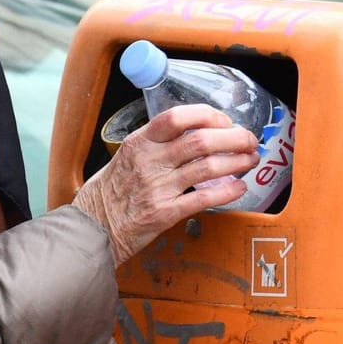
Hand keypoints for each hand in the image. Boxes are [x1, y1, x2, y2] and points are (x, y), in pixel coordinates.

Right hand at [72, 105, 260, 265]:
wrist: (93, 228)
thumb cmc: (110, 193)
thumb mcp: (126, 157)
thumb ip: (156, 144)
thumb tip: (196, 133)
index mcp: (140, 142)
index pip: (177, 117)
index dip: (207, 115)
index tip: (224, 121)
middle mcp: (149, 162)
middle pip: (201, 140)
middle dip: (233, 137)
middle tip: (249, 140)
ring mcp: (157, 188)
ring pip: (207, 167)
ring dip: (236, 161)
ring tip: (250, 160)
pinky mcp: (164, 213)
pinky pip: (203, 198)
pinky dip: (227, 191)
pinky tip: (239, 188)